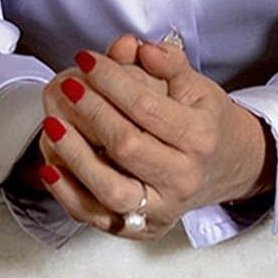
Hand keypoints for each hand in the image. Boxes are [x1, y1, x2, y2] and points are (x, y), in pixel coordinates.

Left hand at [36, 34, 273, 239]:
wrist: (227, 167)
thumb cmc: (206, 122)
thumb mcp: (197, 86)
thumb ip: (170, 63)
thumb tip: (141, 48)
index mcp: (199, 137)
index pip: (146, 108)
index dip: (112, 81)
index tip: (86, 59)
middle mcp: (183, 177)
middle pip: (126, 147)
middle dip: (90, 112)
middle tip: (67, 84)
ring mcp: (163, 208)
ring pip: (110, 190)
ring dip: (75, 157)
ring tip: (52, 126)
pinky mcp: (144, 229)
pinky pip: (99, 218)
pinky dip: (69, 195)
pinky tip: (51, 167)